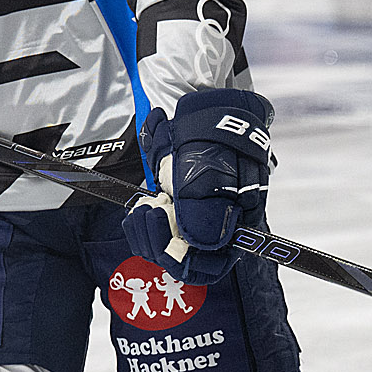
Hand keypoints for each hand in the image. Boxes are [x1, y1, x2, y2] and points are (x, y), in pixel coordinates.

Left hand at [122, 89, 273, 284]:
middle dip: (157, 243)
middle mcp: (214, 226)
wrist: (208, 106)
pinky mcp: (174, 205)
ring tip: (140, 208)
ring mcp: (192, 216)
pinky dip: (141, 221)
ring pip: (163, 245)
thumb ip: (202, 210)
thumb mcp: (208, 170)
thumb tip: (194, 245)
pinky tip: (138, 206)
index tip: (163, 236)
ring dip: (145, 233)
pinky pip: (154, 227)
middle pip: (181, 260)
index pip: (208, 265)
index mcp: (233, 224)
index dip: (182, 261)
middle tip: (145, 214)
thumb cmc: (214, 136)